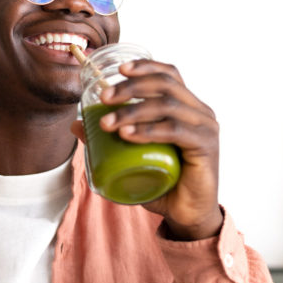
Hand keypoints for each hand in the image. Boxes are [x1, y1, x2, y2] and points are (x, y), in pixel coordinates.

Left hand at [70, 60, 222, 239]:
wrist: (188, 215)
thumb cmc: (164, 183)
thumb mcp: (133, 158)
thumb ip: (109, 140)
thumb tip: (77, 124)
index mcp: (187, 107)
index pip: (169, 75)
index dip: (146, 66)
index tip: (119, 69)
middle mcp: (200, 112)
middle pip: (165, 85)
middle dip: (131, 88)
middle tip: (103, 99)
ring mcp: (205, 128)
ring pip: (167, 105)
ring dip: (133, 111)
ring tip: (107, 124)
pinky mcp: (205, 147)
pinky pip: (175, 131)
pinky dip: (149, 130)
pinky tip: (128, 135)